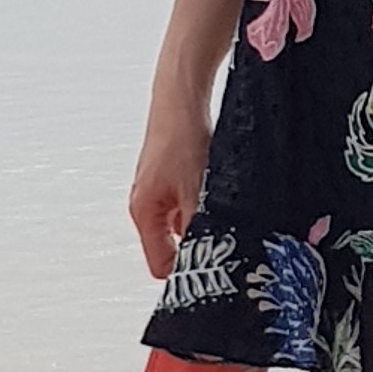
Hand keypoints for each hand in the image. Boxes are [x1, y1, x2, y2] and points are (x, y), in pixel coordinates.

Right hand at [129, 85, 212, 277]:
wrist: (182, 97)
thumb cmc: (181, 137)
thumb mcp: (195, 191)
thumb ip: (199, 227)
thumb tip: (209, 257)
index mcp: (144, 212)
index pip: (160, 264)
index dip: (185, 273)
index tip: (211, 274)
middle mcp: (149, 204)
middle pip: (173, 245)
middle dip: (200, 244)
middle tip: (227, 245)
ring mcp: (161, 190)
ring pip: (186, 222)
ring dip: (207, 221)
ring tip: (228, 212)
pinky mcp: (174, 176)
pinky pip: (192, 202)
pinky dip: (208, 202)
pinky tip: (226, 192)